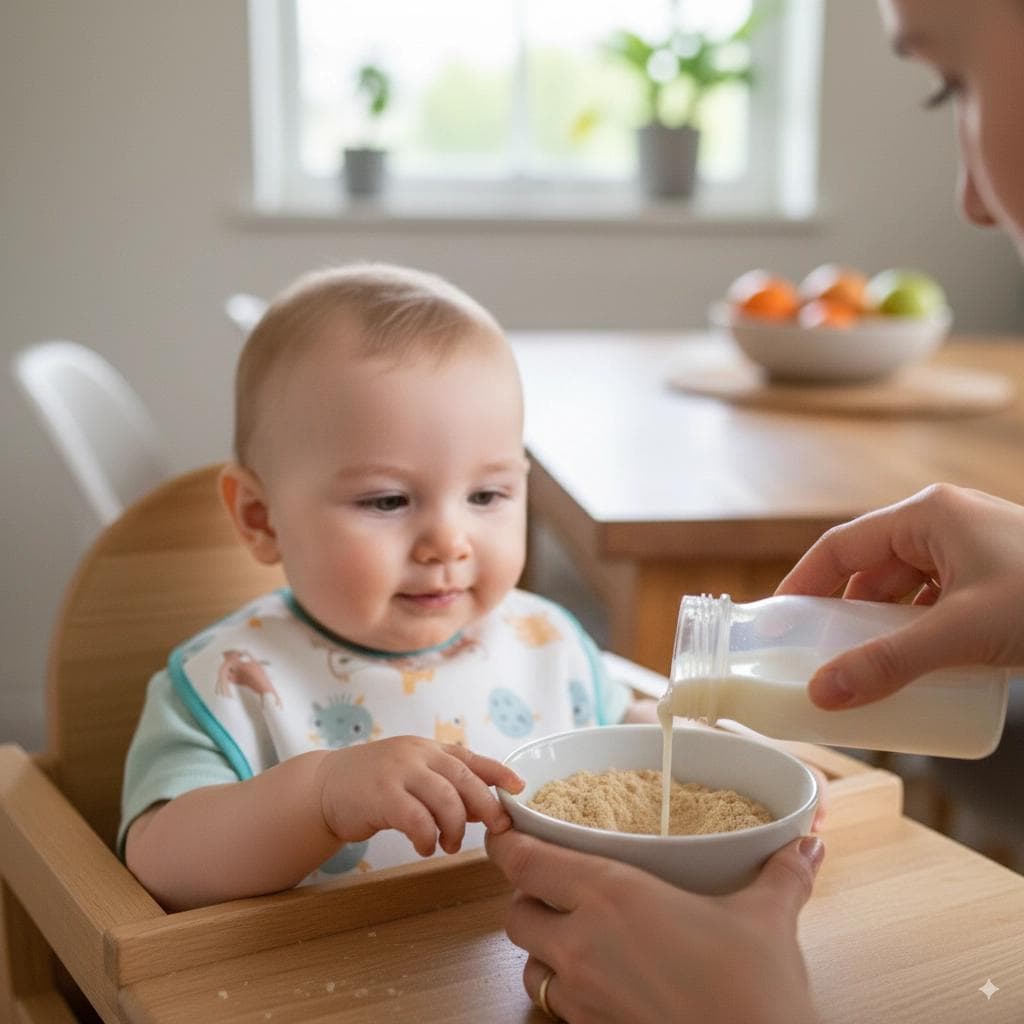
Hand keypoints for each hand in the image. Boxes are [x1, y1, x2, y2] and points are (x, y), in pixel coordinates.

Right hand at [317, 737, 523, 855]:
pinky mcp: (381, 794)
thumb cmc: (373, 785)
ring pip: (445, 799)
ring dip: (455, 828)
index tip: (520, 787)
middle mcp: (417, 754)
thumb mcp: (412, 775)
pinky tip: (424, 846)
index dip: (499, 771)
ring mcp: (399, 772)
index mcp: (428, 749)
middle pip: (464, 778)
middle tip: (495, 829)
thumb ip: (444, 786)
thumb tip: (484, 809)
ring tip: (450, 845)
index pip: (471, 757)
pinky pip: (417, 819)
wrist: (324, 786)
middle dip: (486, 806)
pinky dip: (427, 837)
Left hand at [486, 829, 822, 1023]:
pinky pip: (555, 1004)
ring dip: (539, 947)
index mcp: (611, 894)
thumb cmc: (757, 990)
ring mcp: (582, 995)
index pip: (525, 862)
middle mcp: (582, 942)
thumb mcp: (768, 919)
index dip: (507, 844)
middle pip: (515, 912)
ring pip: (527, 963)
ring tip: (575, 935)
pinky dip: (563, 988)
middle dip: (527, 897)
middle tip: (558, 886)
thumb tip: (808, 843)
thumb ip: (782, 874)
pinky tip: (601, 980)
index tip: (506, 830)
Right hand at [776, 484, 1023, 708]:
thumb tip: (824, 690)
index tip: (777, 620)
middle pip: (872, 572)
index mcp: (928, 515)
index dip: (803, 583)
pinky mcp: (996, 580)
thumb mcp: (963, 632)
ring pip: (907, 592)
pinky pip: (938, 605)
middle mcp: (947, 526)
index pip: (841, 546)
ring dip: (885, 629)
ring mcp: (974, 551)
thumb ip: (891, 663)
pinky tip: (918, 666)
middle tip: (820, 656)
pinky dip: (920, 634)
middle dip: (847, 617)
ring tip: (867, 669)